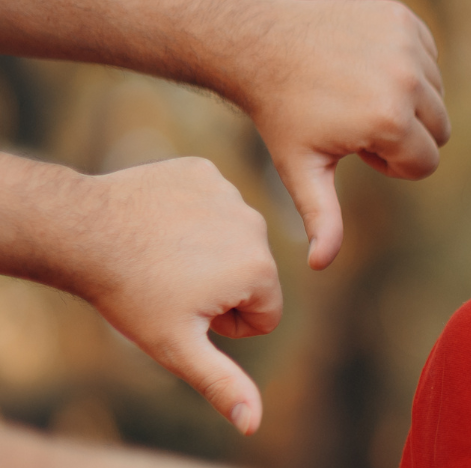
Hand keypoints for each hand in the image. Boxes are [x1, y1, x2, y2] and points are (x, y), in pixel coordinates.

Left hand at [55, 159, 282, 435]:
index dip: (224, 323)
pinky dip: (187, 214)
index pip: (264, 313)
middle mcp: (257, 227)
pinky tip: (157, 223)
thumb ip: (222, 382)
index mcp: (260, 270)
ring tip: (161, 255)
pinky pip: (210, 202)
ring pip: (231, 237)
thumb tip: (255, 423)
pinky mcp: (203, 171)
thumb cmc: (130, 295)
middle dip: (219, 285)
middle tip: (170, 284)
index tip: (185, 310)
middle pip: (252, 274)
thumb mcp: (177, 347)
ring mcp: (231, 193)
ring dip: (205, 250)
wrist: (82, 231)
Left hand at [227, 0, 448, 270]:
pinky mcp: (403, 18)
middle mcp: (405, 79)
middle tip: (357, 124)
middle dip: (406, 134)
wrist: (260, 43)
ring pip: (436, 93)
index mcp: (387, 121)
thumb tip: (320, 265)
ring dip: (407, 100)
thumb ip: (322, 218)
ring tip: (359, 95)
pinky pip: (427, 56)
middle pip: (439, 129)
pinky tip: (364, 66)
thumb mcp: (302, 170)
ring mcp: (406, 44)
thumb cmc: (281, 113)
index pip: (426, 162)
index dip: (391, 165)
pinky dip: (406, 65)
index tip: (355, 150)